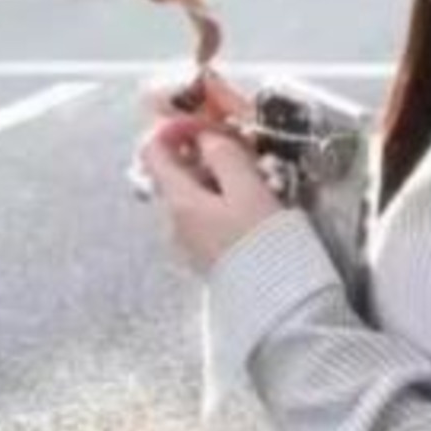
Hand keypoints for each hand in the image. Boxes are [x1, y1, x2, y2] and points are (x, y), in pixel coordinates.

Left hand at [139, 116, 284, 274]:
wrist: (277, 305)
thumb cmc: (263, 247)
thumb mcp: (248, 189)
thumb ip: (225, 155)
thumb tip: (209, 136)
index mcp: (179, 200)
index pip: (153, 149)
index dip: (175, 127)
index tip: (206, 125)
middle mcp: (175, 223)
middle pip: (176, 172)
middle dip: (205, 155)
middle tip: (240, 152)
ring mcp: (190, 243)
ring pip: (194, 196)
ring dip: (219, 181)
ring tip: (255, 183)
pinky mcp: (208, 259)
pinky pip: (208, 219)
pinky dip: (225, 205)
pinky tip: (252, 212)